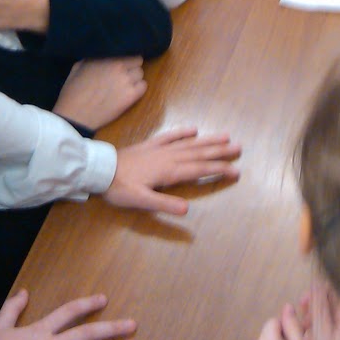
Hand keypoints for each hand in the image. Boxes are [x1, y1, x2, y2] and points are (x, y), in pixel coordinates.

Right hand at [55, 57, 146, 130]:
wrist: (75, 115)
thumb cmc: (72, 92)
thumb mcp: (78, 67)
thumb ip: (93, 58)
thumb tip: (103, 55)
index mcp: (106, 58)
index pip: (129, 52)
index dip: (126, 60)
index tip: (122, 66)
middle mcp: (119, 66)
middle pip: (137, 63)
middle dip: (131, 68)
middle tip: (123, 76)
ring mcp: (126, 81)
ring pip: (141, 75)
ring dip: (135, 79)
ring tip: (125, 86)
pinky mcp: (131, 96)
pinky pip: (143, 87)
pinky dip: (138, 90)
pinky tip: (129, 94)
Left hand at [104, 126, 239, 214]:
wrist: (100, 169)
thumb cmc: (119, 188)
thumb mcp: (140, 201)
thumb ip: (164, 204)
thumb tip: (187, 209)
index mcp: (169, 171)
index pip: (200, 170)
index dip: (219, 170)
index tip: (236, 171)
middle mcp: (169, 157)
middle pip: (199, 153)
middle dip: (220, 151)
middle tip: (239, 148)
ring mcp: (160, 149)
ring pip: (189, 143)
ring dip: (208, 140)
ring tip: (225, 136)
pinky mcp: (150, 145)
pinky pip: (170, 136)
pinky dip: (182, 132)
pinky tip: (193, 129)